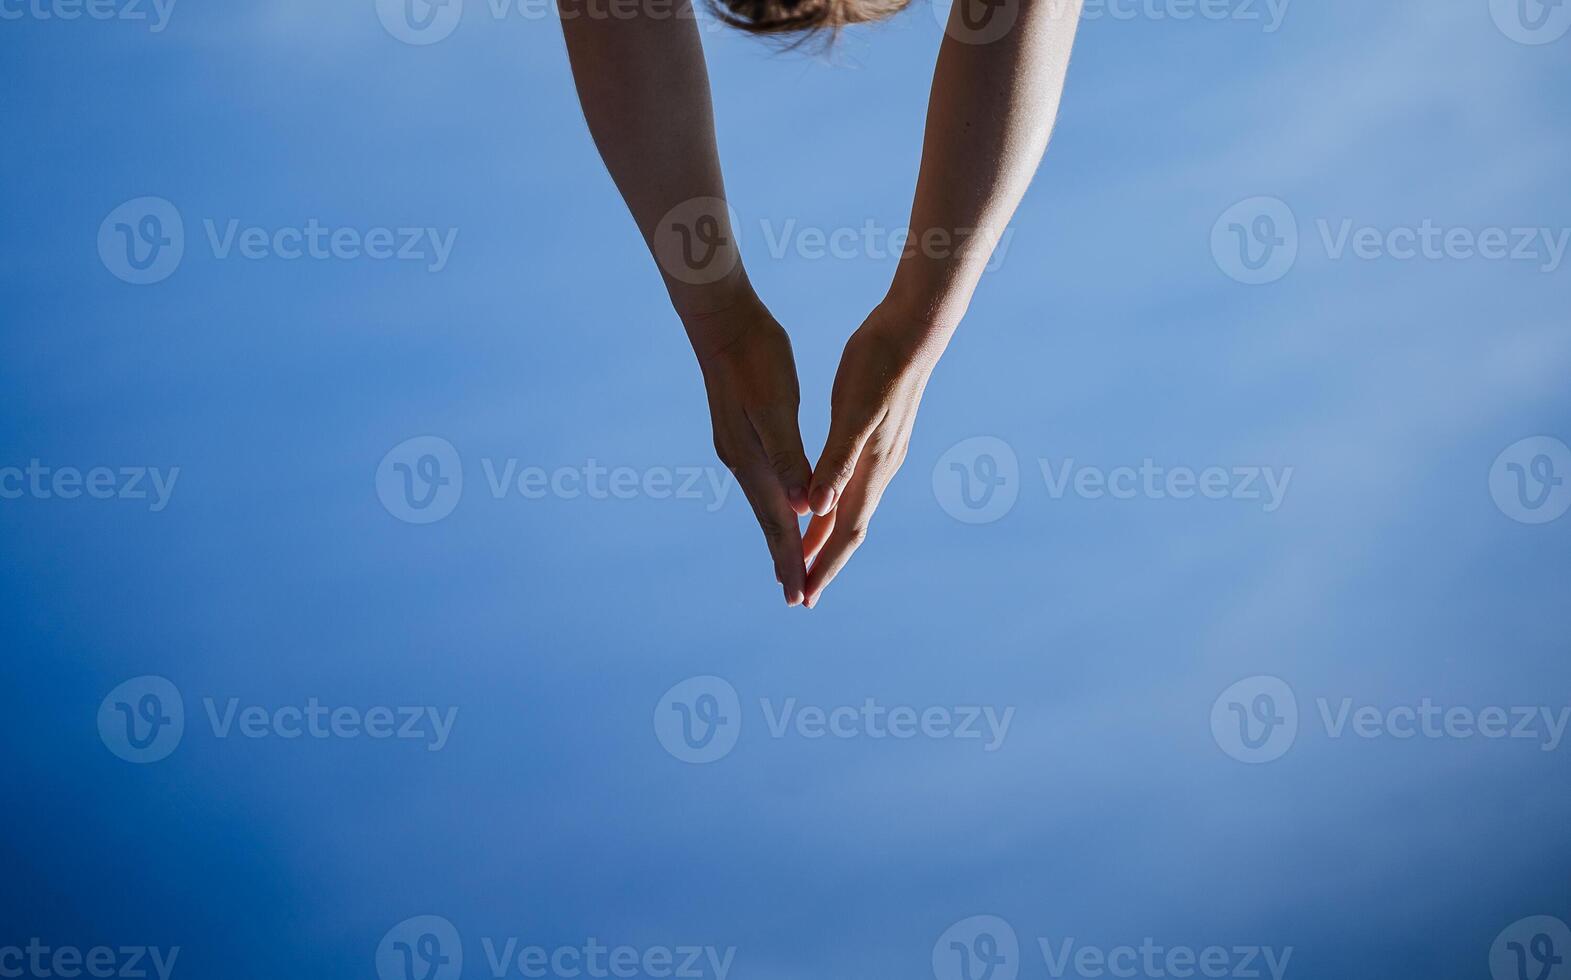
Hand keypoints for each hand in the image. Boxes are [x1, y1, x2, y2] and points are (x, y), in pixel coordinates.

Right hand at [686, 292, 813, 605]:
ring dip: (780, 537)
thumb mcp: (776, 407)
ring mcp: (738, 450)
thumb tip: (798, 506)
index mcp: (752, 459)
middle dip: (785, 559)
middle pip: (769, 522)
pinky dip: (776, 507)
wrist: (720, 322)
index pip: (778, 522)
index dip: (792, 559)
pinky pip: (763, 485)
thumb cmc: (755, 357)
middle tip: (798, 597)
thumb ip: (788, 457)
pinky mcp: (741, 436)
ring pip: (765, 505)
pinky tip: (781, 508)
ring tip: (789, 565)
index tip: (800, 595)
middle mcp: (742, 461)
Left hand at [803, 302, 950, 606]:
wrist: (914, 331)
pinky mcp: (879, 438)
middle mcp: (881, 468)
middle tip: (802, 594)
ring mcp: (883, 454)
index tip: (805, 597)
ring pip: (851, 508)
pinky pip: (854, 486)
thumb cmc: (879, 365)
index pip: (846, 530)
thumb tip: (821, 508)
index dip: (825, 564)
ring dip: (828, 536)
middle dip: (825, 561)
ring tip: (806, 557)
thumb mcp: (853, 412)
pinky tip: (823, 503)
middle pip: (850, 528)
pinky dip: (834, 505)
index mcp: (872, 466)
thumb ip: (837, 461)